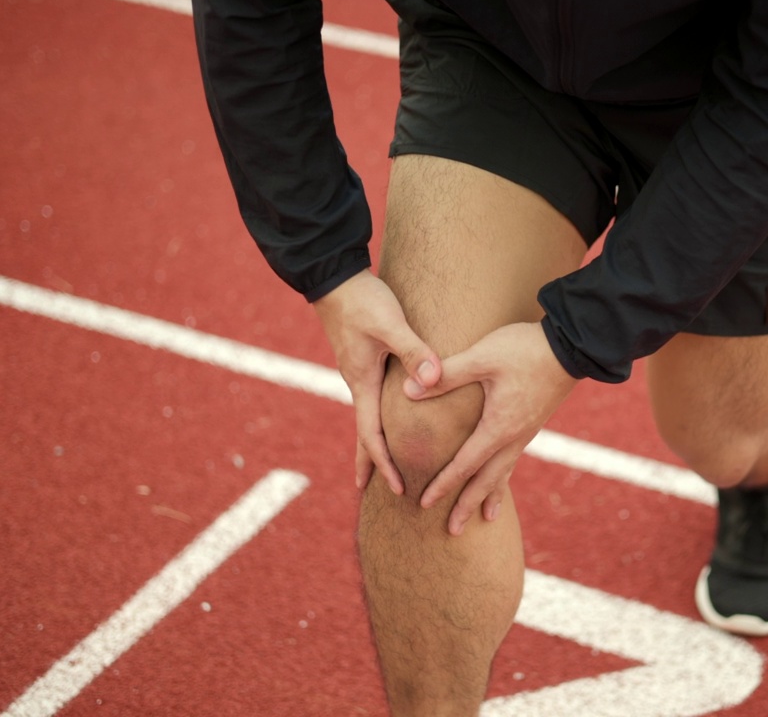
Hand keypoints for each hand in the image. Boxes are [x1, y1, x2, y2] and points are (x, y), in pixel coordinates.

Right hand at [314, 271, 440, 494]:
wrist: (334, 275)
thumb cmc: (362, 300)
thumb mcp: (390, 325)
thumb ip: (413, 352)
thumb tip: (433, 380)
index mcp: (362, 383)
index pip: (372, 436)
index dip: (385, 464)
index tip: (397, 488)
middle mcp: (358, 382)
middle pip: (364, 434)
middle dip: (371, 463)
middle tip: (378, 493)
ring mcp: (360, 370)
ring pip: (368, 416)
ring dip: (374, 442)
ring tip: (382, 463)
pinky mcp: (364, 358)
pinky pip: (373, 398)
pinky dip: (379, 417)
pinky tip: (391, 415)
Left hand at [403, 321, 577, 534]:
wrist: (573, 345)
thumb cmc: (525, 349)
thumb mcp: (483, 357)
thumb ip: (447, 374)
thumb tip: (409, 390)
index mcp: (498, 427)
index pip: (465, 464)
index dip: (444, 484)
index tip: (425, 504)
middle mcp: (514, 437)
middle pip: (487, 480)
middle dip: (468, 505)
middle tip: (453, 532)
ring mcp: (526, 432)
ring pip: (504, 472)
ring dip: (491, 495)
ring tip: (487, 518)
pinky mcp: (533, 422)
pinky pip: (514, 458)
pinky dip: (505, 475)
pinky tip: (504, 475)